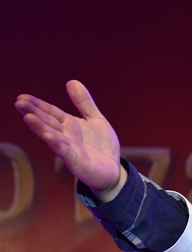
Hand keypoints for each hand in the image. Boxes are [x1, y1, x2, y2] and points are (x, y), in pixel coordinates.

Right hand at [15, 80, 125, 201]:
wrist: (113, 170)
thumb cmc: (102, 146)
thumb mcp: (96, 119)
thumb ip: (84, 103)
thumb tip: (71, 81)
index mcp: (70, 125)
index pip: (51, 112)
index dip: (38, 105)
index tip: (22, 97)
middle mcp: (66, 136)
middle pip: (48, 122)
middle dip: (34, 113)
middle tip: (18, 103)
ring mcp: (70, 149)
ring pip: (53, 136)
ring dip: (40, 128)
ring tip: (28, 117)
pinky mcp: (77, 162)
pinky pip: (65, 152)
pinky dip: (57, 144)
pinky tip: (49, 136)